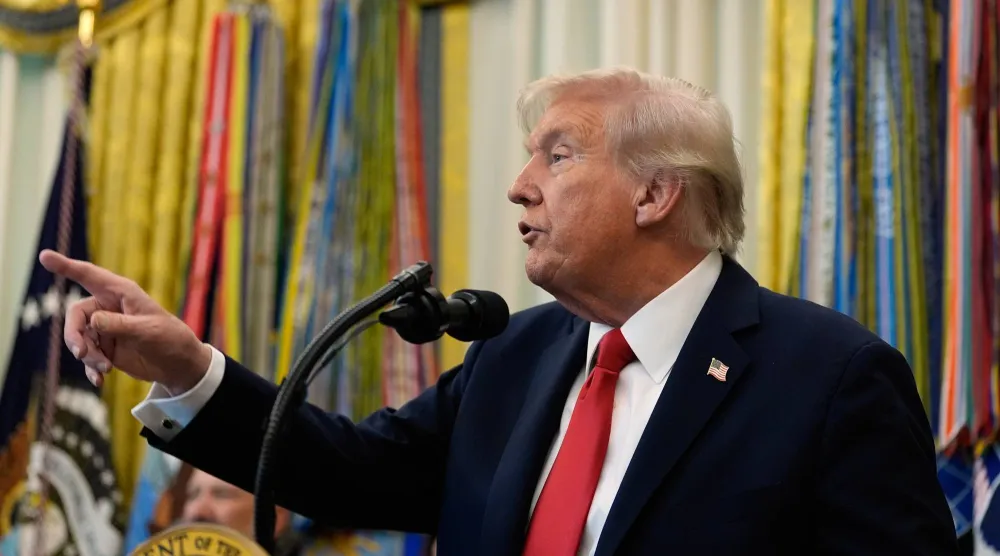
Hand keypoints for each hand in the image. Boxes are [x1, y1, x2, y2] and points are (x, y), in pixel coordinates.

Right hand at [39, 249, 211, 393]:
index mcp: (121, 293)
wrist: (180, 364)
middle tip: (81, 353)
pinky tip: (99, 381)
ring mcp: (106, 329)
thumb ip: (120, 325)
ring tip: (105, 369)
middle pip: (76, 316)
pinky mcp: (106, 348)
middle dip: (74, 335)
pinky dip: (90, 368)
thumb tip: (92, 321)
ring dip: (88, 356)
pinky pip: (88, 356)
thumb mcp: (147, 331)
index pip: (89, 276)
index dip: (66, 266)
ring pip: (80, 339)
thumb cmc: (170, 339)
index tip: (44, 256)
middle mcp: (109, 307)